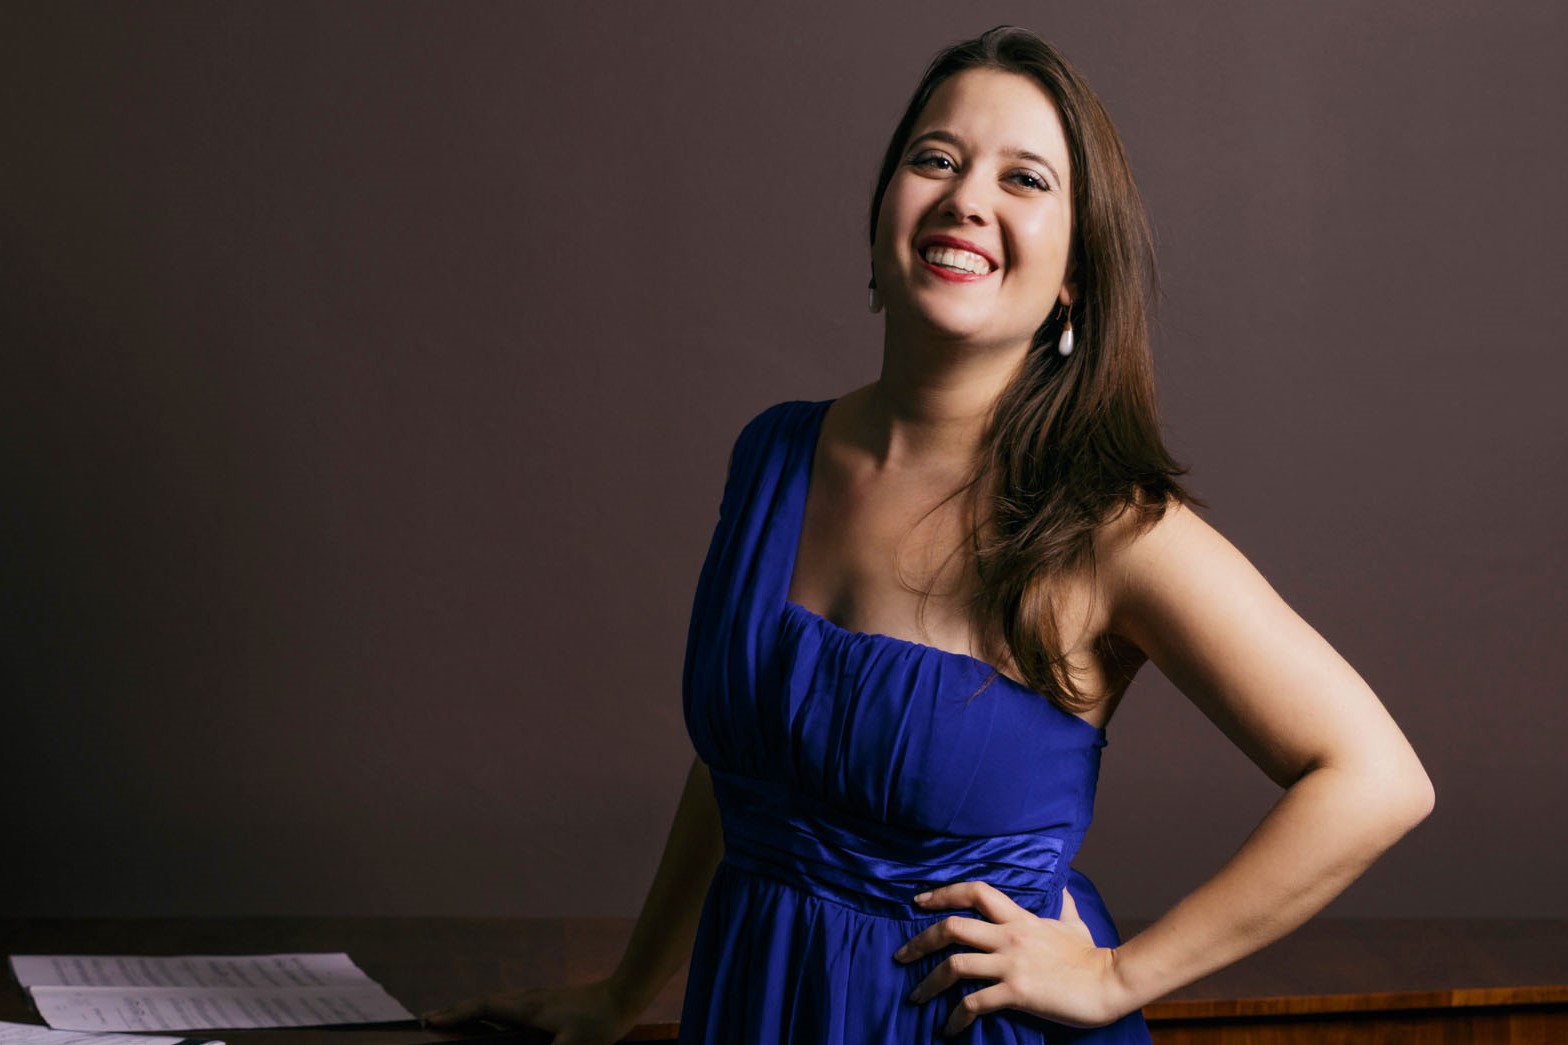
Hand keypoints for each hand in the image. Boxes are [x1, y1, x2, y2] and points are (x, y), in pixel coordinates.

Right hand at [422, 980, 633, 1044]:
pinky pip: (511, 1004)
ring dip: (474, 1009)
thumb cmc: (598, 1022)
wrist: (624, 995)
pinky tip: (496, 1018)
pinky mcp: (549, 1001)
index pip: (484, 1007)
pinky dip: (493, 1010)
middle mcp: (529, 999)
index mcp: (528, 1008)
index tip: (432, 1019)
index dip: (457, 1013)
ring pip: (498, 1001)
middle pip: (485, 1002)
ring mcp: (539, 998)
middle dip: (457, 1010)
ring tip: (456, 1018)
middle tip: (432, 1018)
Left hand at [893, 881, 1127, 1034]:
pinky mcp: (1017, 992)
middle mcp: (1009, 936)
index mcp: (1019, 918)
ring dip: (928, 982)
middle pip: (951, 927)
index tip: (919, 901)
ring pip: (955, 965)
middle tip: (901, 955)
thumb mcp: (1073, 923)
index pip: (974, 892)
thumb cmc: (1091, 956)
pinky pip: (974, 1003)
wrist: (1109, 982)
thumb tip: (1065, 888)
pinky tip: (949, 1027)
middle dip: (919, 941)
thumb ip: (1063, 905)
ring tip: (915, 996)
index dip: (942, 893)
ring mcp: (1011, 964)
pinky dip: (956, 1016)